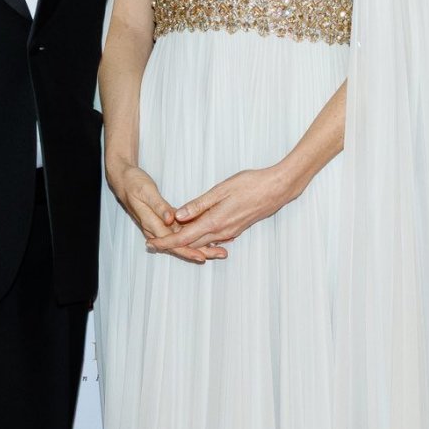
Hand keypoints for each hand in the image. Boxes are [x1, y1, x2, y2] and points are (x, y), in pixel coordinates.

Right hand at [108, 161, 225, 264]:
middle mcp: (157, 228)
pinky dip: (196, 233)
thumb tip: (170, 219)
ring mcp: (161, 225)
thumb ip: (159, 206)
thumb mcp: (145, 192)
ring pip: (183, 240)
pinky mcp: (165, 220)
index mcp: (152, 223)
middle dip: (201, 251)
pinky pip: (182, 230)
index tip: (203, 256)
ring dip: (201, 245)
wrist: (123, 180)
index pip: (173, 242)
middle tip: (221, 253)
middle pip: (181, 245)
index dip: (189, 250)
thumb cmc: (133, 184)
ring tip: (220, 247)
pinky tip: (210, 234)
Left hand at [157, 166, 293, 257]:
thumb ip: (199, 204)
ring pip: (202, 242)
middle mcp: (221, 231)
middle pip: (191, 244)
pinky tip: (194, 232)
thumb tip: (178, 215)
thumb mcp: (221, 189)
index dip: (166, 242)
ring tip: (168, 238)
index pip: (184, 237)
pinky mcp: (235, 229)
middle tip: (153, 242)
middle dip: (171, 245)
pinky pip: (213, 238)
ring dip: (185, 242)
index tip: (151, 244)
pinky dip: (199, 238)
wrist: (278, 189)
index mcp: (215, 221)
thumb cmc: (251, 184)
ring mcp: (230, 232)